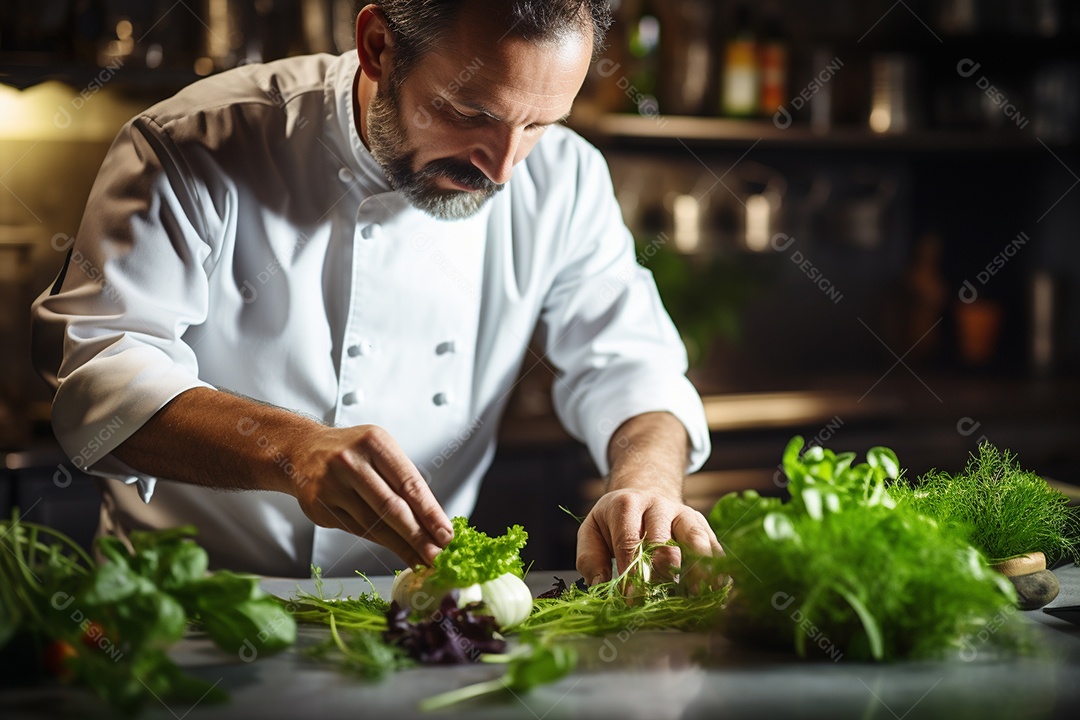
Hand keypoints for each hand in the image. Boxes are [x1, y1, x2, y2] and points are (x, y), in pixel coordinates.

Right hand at [292, 424, 453, 566]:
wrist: (302, 450)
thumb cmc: (352, 452)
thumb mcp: (380, 451)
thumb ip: (404, 481)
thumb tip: (434, 522)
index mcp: (374, 442)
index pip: (409, 484)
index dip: (430, 513)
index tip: (446, 534)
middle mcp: (350, 461)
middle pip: (391, 507)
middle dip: (418, 536)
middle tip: (437, 556)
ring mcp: (330, 484)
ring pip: (373, 524)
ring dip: (400, 546)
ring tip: (420, 559)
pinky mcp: (317, 505)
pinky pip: (355, 529)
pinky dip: (379, 542)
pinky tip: (395, 549)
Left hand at [576, 488, 722, 590]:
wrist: (644, 491)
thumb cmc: (615, 520)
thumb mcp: (591, 530)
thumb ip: (590, 558)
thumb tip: (600, 585)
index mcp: (627, 505)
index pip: (629, 540)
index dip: (631, 571)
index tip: (631, 599)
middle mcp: (658, 506)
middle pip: (664, 540)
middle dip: (662, 572)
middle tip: (660, 599)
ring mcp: (683, 513)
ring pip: (694, 539)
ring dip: (696, 569)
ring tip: (696, 595)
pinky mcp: (701, 524)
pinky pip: (712, 544)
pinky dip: (717, 567)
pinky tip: (718, 588)